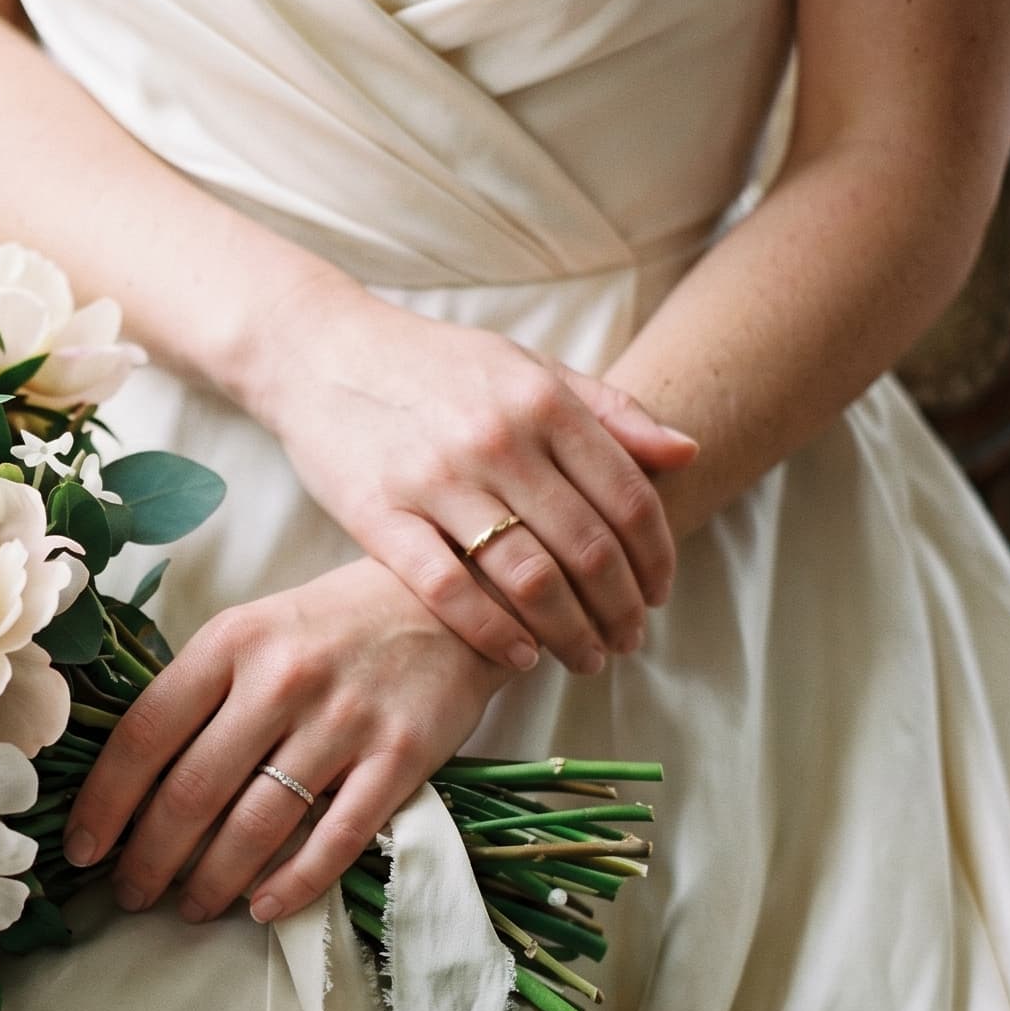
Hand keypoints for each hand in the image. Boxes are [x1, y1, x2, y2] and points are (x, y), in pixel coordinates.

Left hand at [66, 559, 509, 923]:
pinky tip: (263, 908)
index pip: (145, 735)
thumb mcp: (252, 632)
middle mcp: (281, 679)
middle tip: (131, 894)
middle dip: (150, 858)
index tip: (83, 850)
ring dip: (212, 882)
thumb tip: (131, 782)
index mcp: (230, 643)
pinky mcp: (400, 756)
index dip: (105, 803)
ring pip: (257, 825)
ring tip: (190, 908)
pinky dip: (293, 884)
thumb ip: (198, 693)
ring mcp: (344, 720)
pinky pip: (335, 839)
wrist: (451, 599)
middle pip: (193, 791)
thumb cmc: (331, 626)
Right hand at [230, 268, 696, 674]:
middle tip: (628, 642)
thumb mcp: (526, 369)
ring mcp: (436, 478)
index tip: (659, 596)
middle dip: (619, 608)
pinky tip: (519, 657)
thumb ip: (609, 411)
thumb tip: (688, 453)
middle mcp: (497, 439)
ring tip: (584, 657)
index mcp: (542, 400)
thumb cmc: (433, 367)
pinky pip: (448, 589)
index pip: (627, 497)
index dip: (655, 558)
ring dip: (568, 632)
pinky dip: (492, 632)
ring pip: (527, 577)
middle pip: (587, 547)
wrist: (321, 352)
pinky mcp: (379, 516)